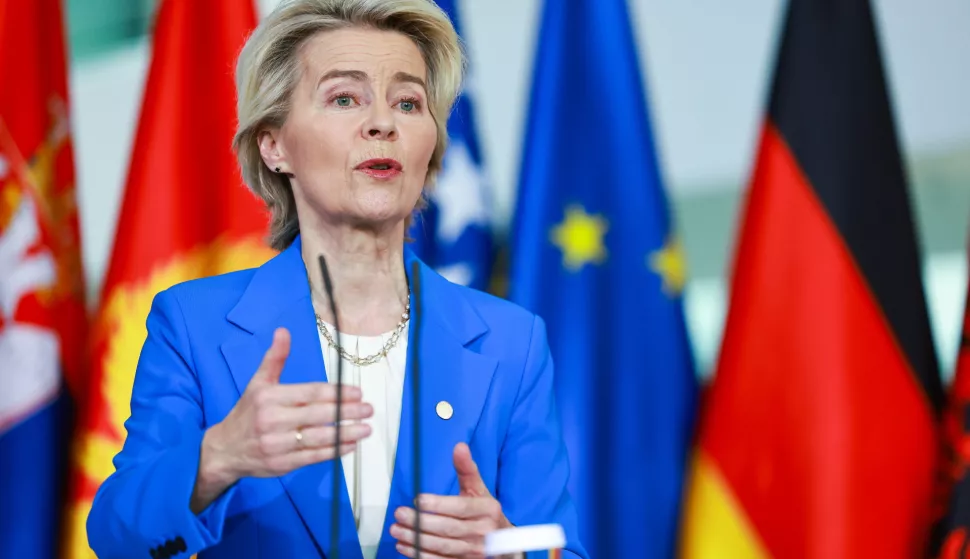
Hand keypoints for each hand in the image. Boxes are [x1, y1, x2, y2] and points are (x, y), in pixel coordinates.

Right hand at [192, 328, 372, 510]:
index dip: (337, 393)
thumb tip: (284, 331)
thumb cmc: (247, 413)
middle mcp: (273, 420)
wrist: (223, 450)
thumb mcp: (258, 383)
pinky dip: (333, 452)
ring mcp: (277, 444)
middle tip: (369, 409)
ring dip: (345, 434)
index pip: (310, 393)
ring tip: (366, 428)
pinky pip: (312, 457)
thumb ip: (275, 358)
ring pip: (318, 438)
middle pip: (318, 415)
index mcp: (269, 397)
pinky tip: (350, 446)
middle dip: (347, 412)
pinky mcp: (282, 464)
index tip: (357, 393)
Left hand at [391, 443, 511, 557]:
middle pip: (448, 528)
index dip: (439, 504)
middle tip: (400, 514)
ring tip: (397, 530)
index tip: (418, 500)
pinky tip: (405, 546)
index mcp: (488, 510)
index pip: (461, 508)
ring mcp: (474, 552)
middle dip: (421, 522)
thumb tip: (459, 446)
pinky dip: (420, 555)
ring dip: (416, 540)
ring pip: (442, 546)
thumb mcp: (480, 490)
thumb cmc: (486, 513)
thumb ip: (467, 469)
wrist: (503, 543)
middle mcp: (484, 532)